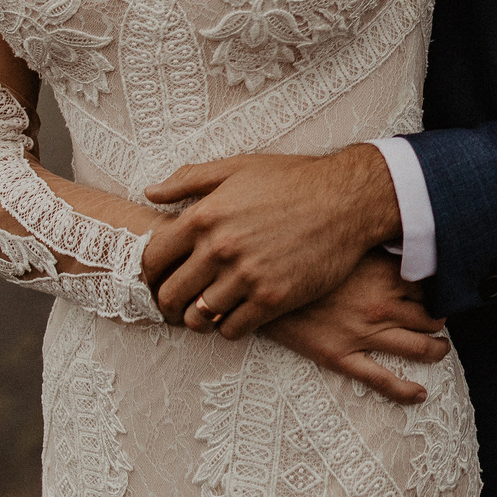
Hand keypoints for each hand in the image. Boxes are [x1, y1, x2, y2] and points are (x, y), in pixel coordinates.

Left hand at [142, 146, 402, 338]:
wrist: (347, 200)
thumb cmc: (293, 180)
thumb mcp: (238, 167)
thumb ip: (189, 179)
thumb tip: (151, 192)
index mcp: (204, 216)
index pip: (152, 259)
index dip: (150, 274)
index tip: (159, 279)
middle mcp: (220, 249)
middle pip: (170, 294)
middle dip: (168, 303)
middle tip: (177, 303)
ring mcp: (247, 277)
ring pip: (199, 316)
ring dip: (198, 317)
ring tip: (206, 310)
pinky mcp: (273, 299)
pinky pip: (232, 329)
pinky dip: (228, 326)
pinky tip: (235, 314)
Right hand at [261, 254, 448, 404]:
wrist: (257, 283)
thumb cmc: (300, 256)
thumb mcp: (341, 242)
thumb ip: (370, 241)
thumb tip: (393, 226)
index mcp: (383, 273)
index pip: (430, 285)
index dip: (437, 290)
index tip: (438, 291)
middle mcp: (381, 304)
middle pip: (430, 318)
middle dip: (440, 321)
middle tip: (440, 321)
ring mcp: (363, 333)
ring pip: (419, 348)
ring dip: (437, 351)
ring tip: (440, 350)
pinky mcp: (341, 356)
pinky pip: (382, 380)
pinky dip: (406, 391)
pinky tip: (419, 395)